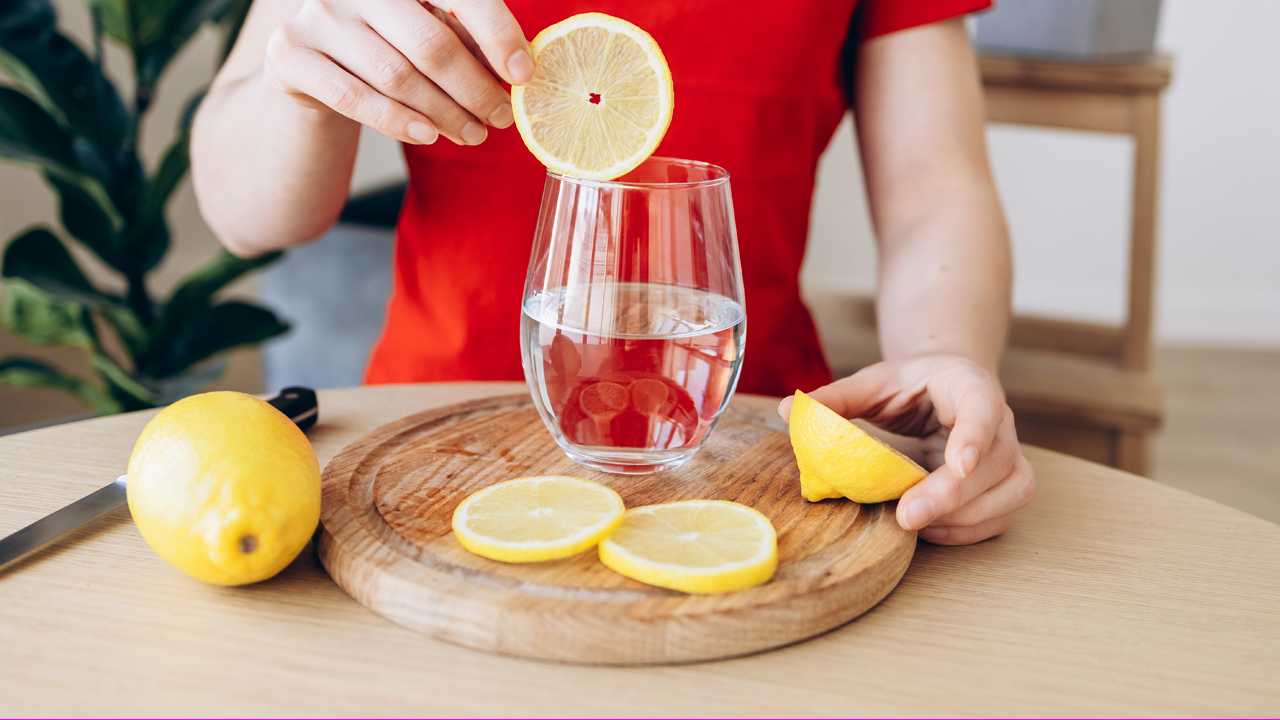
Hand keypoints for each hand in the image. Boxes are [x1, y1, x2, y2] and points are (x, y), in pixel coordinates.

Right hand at [266, 0, 532, 145]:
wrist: (309, 70)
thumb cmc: (385, 49)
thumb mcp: (427, 35)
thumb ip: (465, 42)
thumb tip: (518, 71)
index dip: (497, 33)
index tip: (523, 74)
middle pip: (430, 44)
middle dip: (474, 89)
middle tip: (500, 118)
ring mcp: (318, 16)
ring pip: (397, 76)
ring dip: (444, 114)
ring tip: (473, 134)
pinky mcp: (290, 54)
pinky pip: (354, 96)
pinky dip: (397, 121)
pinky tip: (427, 135)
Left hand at [778, 355, 1034, 544]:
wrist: (943, 385)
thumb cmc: (909, 384)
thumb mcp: (873, 382)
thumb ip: (836, 397)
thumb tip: (787, 411)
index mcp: (969, 383)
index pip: (983, 407)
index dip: (974, 437)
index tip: (957, 465)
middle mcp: (1000, 419)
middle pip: (994, 461)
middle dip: (951, 494)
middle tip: (907, 516)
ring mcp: (1009, 454)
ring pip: (1009, 492)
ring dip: (962, 516)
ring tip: (914, 522)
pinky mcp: (1007, 483)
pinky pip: (1001, 516)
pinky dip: (968, 530)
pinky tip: (931, 530)